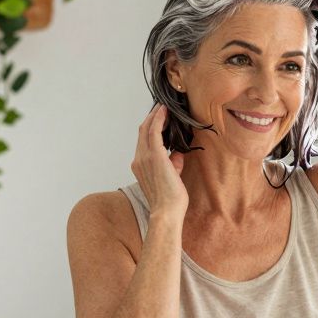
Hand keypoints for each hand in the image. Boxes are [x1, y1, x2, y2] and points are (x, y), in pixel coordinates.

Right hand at [132, 105, 187, 219]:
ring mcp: (144, 158)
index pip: (143, 141)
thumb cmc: (170, 200)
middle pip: (142, 132)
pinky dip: (158, 119)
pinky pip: (154, 132)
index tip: (158, 118)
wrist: (167, 211)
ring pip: (146, 129)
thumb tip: (179, 154)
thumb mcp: (171, 177)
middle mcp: (138, 160)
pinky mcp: (154, 156)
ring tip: (163, 107)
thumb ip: (173, 164)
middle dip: (151, 118)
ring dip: (155, 116)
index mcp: (140, 166)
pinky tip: (165, 111)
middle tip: (161, 107)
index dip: (149, 128)